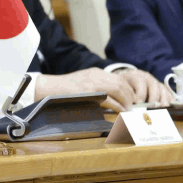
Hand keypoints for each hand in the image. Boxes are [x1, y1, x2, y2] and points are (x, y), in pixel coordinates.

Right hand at [35, 67, 172, 111]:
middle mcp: (97, 75)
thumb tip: (111, 99)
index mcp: (96, 72)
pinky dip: (117, 105)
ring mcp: (93, 82)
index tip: (132, 99)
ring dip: (126, 100)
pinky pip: (109, 98)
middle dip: (130, 95)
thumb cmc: (65, 89)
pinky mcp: (89, 91)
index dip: (128, 89)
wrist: (49, 88)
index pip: (119, 79)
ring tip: (128, 109)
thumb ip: (97, 88)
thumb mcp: (83, 84)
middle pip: (122, 83)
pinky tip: (120, 111)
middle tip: (133, 106)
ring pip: (119, 89)